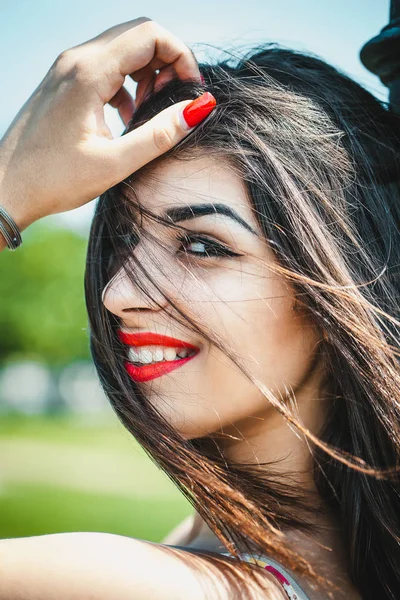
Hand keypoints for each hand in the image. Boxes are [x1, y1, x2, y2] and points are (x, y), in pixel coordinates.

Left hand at [0, 18, 211, 229]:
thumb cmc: (54, 180)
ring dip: (147, 73)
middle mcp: (76, 60)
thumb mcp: (115, 163)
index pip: (150, 35)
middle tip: (174, 102)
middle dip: (167, 62)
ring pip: (122, 49)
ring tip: (152, 112)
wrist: (6, 188)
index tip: (192, 92)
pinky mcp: (64, 82)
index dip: (181, 57)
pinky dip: (127, 84)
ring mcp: (67, 69)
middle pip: (138, 35)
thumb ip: (160, 135)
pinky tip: (128, 118)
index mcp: (88, 73)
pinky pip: (106, 67)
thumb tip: (199, 109)